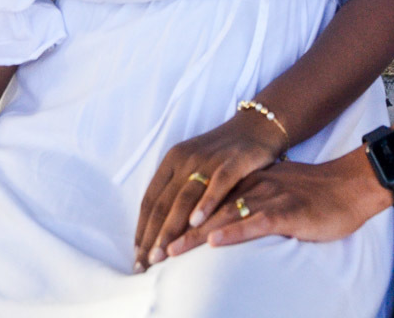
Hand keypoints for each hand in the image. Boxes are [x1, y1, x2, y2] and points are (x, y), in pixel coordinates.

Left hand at [133, 113, 283, 271]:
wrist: (256, 126)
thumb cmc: (222, 154)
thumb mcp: (193, 166)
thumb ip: (177, 192)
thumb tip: (156, 231)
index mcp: (173, 160)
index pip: (150, 200)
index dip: (142, 229)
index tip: (137, 256)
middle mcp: (187, 158)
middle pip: (163, 203)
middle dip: (153, 237)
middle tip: (145, 265)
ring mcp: (209, 159)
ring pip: (185, 197)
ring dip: (172, 227)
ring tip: (164, 254)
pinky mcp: (234, 161)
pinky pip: (217, 184)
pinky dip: (206, 203)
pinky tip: (197, 223)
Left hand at [165, 150, 390, 256]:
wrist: (350, 187)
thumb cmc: (315, 197)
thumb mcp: (275, 193)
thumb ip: (249, 202)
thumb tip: (224, 221)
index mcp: (247, 182)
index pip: (203, 199)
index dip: (175, 220)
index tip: (151, 242)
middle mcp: (252, 186)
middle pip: (207, 207)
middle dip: (175, 231)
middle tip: (149, 254)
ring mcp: (269, 196)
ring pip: (223, 215)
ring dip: (195, 235)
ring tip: (169, 252)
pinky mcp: (287, 211)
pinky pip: (255, 221)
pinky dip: (234, 230)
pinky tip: (216, 240)